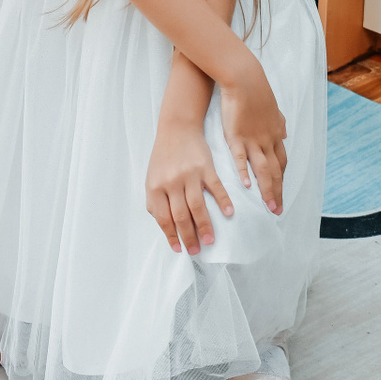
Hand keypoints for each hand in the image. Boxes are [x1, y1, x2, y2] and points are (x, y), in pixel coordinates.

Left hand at [146, 117, 232, 254]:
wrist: (176, 128)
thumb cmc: (164, 156)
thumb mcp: (152, 178)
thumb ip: (155, 201)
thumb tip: (164, 226)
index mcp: (155, 187)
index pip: (163, 218)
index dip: (171, 236)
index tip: (179, 249)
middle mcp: (171, 183)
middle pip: (180, 216)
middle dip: (189, 237)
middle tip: (197, 250)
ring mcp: (189, 175)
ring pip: (197, 206)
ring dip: (205, 226)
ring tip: (210, 240)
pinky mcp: (205, 167)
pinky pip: (216, 188)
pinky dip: (223, 201)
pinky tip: (229, 213)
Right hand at [218, 65, 286, 214]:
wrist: (245, 80)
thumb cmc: (257, 92)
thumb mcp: (272, 109)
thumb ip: (278, 124)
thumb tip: (284, 134)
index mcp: (274, 135)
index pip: (281, 163)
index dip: (281, 179)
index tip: (281, 193)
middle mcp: (267, 141)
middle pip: (275, 171)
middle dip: (277, 192)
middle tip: (277, 210)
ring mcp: (253, 140)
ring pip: (263, 169)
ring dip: (267, 189)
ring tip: (268, 206)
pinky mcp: (237, 136)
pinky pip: (242, 158)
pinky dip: (245, 173)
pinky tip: (246, 186)